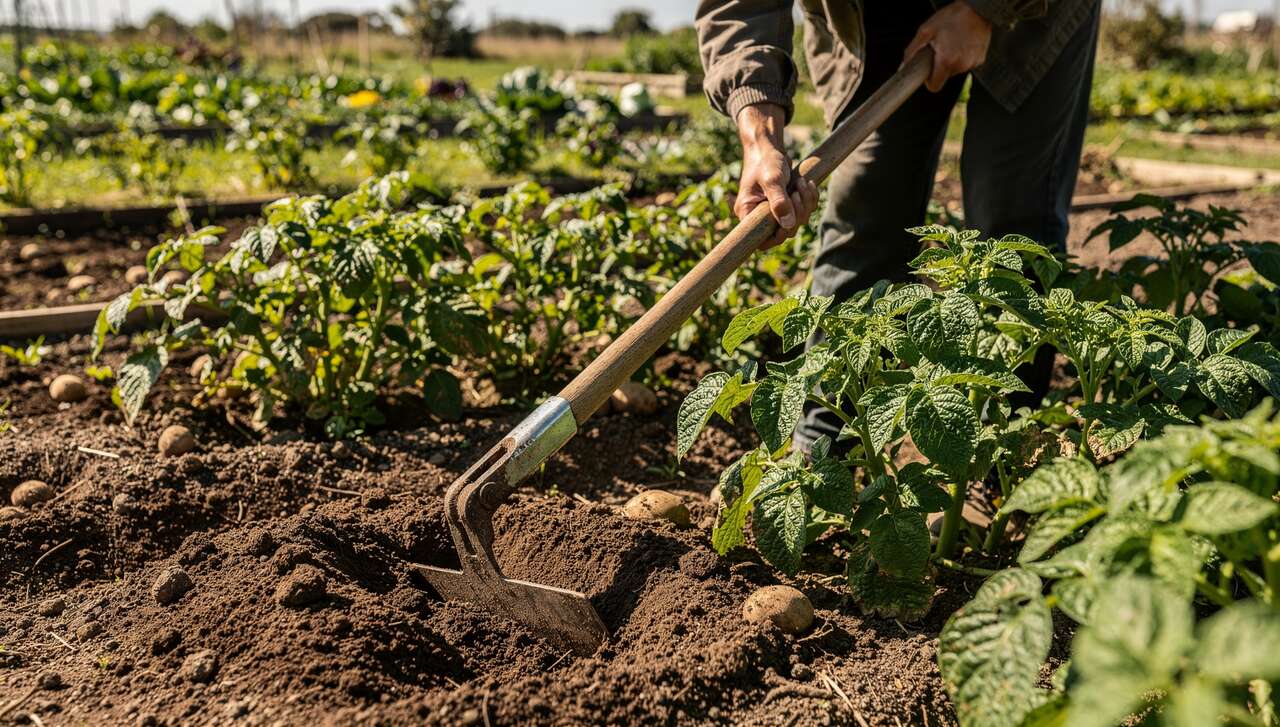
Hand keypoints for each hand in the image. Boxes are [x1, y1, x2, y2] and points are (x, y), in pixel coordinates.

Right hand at [733, 103, 819, 247]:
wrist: (768, 147)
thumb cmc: (765, 160)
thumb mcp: (772, 179)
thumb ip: (779, 202)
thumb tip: (788, 225)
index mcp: (747, 212)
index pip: (762, 240)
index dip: (778, 236)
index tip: (789, 220)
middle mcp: (758, 216)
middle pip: (784, 231)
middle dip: (797, 213)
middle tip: (798, 192)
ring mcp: (773, 211)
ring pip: (796, 222)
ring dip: (805, 204)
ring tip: (802, 183)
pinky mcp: (785, 205)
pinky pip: (802, 211)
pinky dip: (809, 199)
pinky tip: (807, 184)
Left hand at [904, 1, 992, 92]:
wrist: (977, 9)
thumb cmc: (952, 17)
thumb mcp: (926, 31)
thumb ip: (912, 51)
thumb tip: (903, 66)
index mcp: (946, 61)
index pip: (935, 87)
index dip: (929, 80)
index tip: (928, 71)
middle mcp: (961, 65)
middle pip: (944, 77)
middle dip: (940, 66)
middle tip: (940, 49)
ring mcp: (972, 63)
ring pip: (955, 70)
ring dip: (951, 60)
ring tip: (952, 43)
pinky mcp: (980, 59)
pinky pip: (966, 64)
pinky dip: (962, 57)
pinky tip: (962, 43)